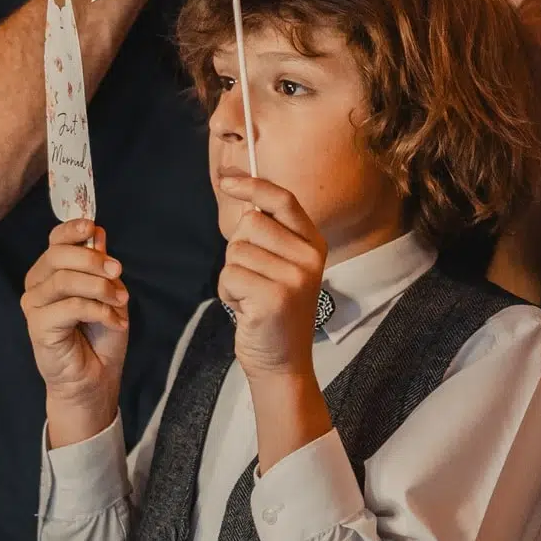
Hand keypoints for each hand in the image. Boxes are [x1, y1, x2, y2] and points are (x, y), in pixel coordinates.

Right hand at [22, 220, 127, 424]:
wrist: (95, 377)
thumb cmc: (100, 334)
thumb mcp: (108, 293)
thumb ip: (100, 267)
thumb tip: (98, 234)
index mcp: (52, 271)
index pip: (55, 241)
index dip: (72, 229)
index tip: (93, 227)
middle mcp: (38, 284)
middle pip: (58, 255)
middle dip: (93, 260)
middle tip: (118, 272)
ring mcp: (34, 305)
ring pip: (66, 280)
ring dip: (100, 288)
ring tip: (121, 302)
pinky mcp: (37, 326)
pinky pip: (71, 307)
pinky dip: (99, 310)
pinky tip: (115, 321)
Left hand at [215, 175, 328, 380]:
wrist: (283, 362)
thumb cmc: (273, 310)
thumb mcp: (282, 267)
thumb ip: (269, 235)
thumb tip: (242, 196)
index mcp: (313, 245)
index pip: (283, 200)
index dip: (253, 185)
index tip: (227, 179)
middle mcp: (309, 258)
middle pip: (250, 223)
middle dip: (238, 248)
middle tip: (253, 277)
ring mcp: (294, 278)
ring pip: (236, 251)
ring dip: (232, 275)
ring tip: (251, 296)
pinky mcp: (274, 297)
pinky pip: (230, 276)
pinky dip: (228, 293)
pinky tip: (245, 309)